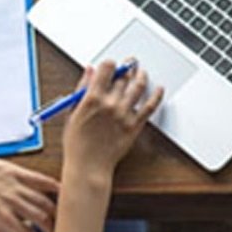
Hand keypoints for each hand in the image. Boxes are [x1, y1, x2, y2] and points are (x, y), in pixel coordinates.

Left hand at [0, 154, 59, 231]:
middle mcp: (9, 199)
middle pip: (40, 218)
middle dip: (52, 230)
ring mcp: (13, 184)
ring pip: (42, 200)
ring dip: (55, 212)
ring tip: (62, 220)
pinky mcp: (13, 170)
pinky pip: (38, 178)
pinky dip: (51, 185)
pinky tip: (61, 191)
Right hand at [62, 61, 162, 176]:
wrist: (88, 166)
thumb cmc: (77, 143)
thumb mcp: (72, 112)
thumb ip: (81, 89)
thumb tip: (90, 70)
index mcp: (92, 98)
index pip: (107, 68)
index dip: (110, 64)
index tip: (111, 66)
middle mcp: (110, 103)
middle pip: (123, 77)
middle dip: (125, 69)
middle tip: (129, 66)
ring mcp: (124, 114)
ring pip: (138, 87)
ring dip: (141, 76)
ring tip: (141, 73)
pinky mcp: (135, 125)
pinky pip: (150, 106)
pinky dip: (156, 95)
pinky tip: (159, 89)